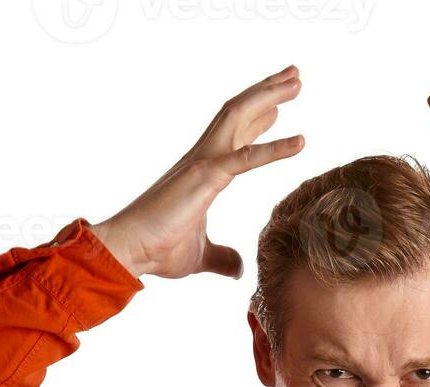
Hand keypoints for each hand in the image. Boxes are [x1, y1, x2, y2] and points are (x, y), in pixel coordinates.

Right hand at [91, 65, 305, 279]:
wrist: (128, 253)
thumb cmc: (157, 251)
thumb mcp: (202, 257)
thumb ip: (222, 258)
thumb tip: (238, 268)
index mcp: (203, 172)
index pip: (235, 136)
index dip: (258, 118)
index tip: (279, 105)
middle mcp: (202, 158)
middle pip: (239, 113)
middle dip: (267, 91)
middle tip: (295, 75)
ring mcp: (202, 164)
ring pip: (238, 117)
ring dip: (269, 96)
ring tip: (297, 80)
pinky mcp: (204, 178)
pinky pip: (244, 159)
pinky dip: (274, 149)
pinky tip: (301, 142)